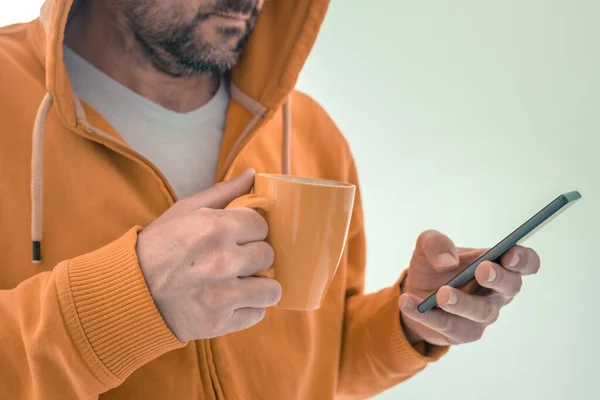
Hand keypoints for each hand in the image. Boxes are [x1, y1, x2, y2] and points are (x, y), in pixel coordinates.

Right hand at [136, 169, 281, 341]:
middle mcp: (223, 261)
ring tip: (243, 282)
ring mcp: (223, 294)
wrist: (130, 291)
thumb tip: (253, 175)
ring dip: (260, 285)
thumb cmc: (158, 247)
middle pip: (268, 255)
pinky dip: (248, 308)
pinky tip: (232, 300)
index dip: (252, 230)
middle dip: (255, 256)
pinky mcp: (220, 322)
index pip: (262, 226)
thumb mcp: (184, 211)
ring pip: (271, 290)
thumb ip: (223, 192)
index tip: (240, 236)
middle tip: (237, 259)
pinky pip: (257, 314)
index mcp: (216, 227)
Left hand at [398, 230, 539, 345]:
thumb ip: (436, 243)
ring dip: (462, 302)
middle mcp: (496, 292)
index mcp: (497, 265)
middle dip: (498, 278)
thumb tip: (447, 261)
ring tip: (441, 293)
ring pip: (480, 312)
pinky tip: (408, 303)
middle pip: (510, 287)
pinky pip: (448, 327)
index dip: (523, 259)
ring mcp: (482, 315)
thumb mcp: (427, 245)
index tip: (509, 253)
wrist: (413, 292)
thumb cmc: (432, 265)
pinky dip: (427, 315)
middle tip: (482, 270)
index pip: (525, 262)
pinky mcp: (462, 333)